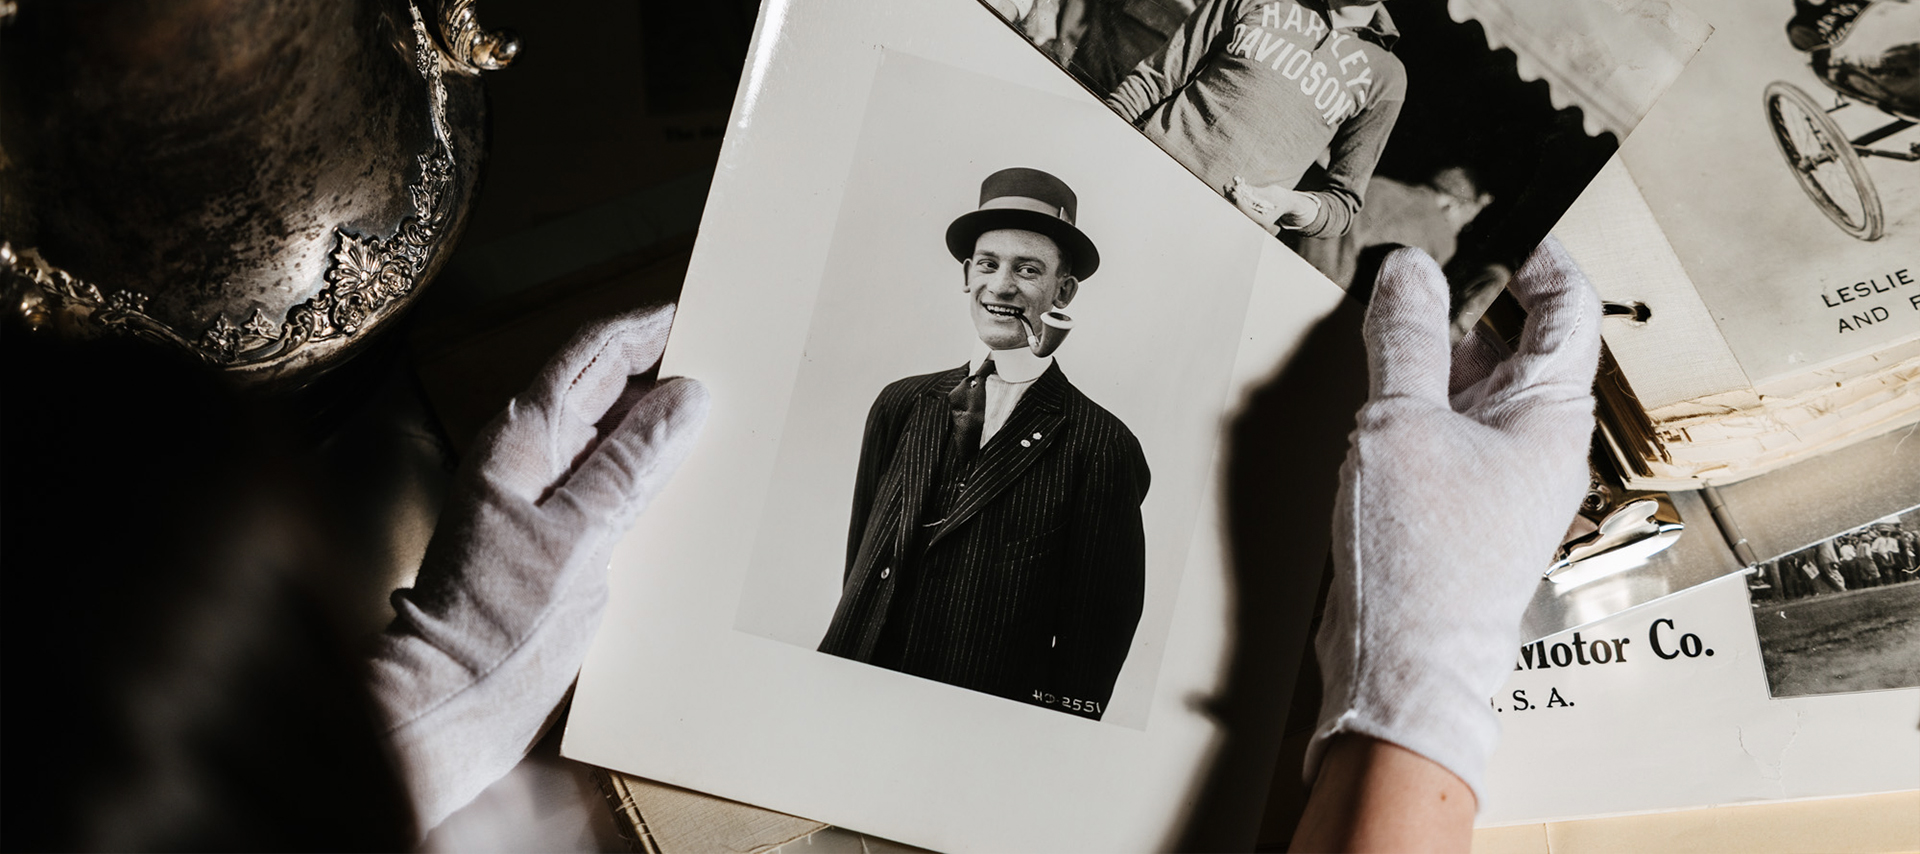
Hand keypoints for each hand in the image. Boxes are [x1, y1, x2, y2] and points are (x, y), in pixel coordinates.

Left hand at [368, 305, 710, 830]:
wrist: (457, 701)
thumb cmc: (496, 624)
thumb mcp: (578, 537)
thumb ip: (631, 466)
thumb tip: (685, 398)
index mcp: (520, 442)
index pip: (588, 357)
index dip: (641, 329)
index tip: (696, 311)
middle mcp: (527, 461)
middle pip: (600, 392)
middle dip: (659, 371)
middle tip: (724, 359)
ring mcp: (541, 501)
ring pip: (610, 440)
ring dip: (660, 426)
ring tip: (721, 418)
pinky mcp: (558, 542)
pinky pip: (613, 488)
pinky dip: (652, 476)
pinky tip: (689, 486)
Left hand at [1227, 177, 1317, 233]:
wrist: (1286, 204)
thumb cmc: (1281, 198)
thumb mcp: (1271, 192)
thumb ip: (1255, 192)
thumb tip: (1241, 187)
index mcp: (1264, 221)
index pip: (1247, 212)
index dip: (1239, 202)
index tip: (1233, 192)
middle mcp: (1256, 224)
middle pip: (1239, 211)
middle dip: (1231, 198)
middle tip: (1227, 186)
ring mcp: (1252, 220)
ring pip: (1237, 209)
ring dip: (1231, 197)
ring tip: (1227, 185)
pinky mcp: (1249, 215)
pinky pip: (1239, 207)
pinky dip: (1235, 198)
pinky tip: (1231, 189)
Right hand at [1306, 242, 1600, 803]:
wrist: (1402, 665)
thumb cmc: (1420, 560)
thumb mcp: (1400, 424)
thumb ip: (1403, 338)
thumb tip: (1407, 270)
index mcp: (1550, 417)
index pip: (1566, 311)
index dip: (1540, 257)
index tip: (1502, 221)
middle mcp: (1535, 444)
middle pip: (1515, 343)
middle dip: (1469, 295)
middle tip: (1421, 252)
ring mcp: (1497, 477)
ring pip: (1473, 385)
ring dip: (1433, 345)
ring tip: (1386, 307)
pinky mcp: (1457, 505)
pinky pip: (1445, 425)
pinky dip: (1414, 391)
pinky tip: (1374, 382)